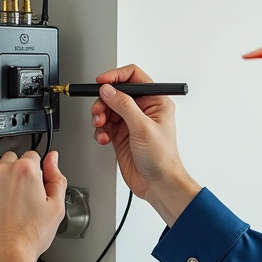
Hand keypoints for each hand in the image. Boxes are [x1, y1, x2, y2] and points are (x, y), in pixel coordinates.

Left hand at [0, 150, 66, 261]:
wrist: (3, 255)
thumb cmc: (28, 236)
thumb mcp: (56, 207)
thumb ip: (57, 177)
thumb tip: (54, 160)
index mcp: (26, 171)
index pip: (33, 155)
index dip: (37, 171)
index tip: (35, 183)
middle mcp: (2, 171)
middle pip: (12, 159)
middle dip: (18, 172)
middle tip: (22, 194)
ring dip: (0, 178)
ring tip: (7, 201)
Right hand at [91, 65, 199, 225]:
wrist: (158, 184)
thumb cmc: (162, 159)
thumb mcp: (143, 128)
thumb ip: (124, 106)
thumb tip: (109, 90)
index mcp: (155, 102)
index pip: (134, 77)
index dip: (116, 76)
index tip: (102, 82)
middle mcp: (143, 110)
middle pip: (116, 93)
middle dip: (104, 101)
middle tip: (99, 112)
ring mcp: (131, 122)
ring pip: (108, 109)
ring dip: (100, 116)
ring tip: (100, 126)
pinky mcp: (121, 135)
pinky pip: (105, 125)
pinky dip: (100, 130)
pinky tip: (103, 137)